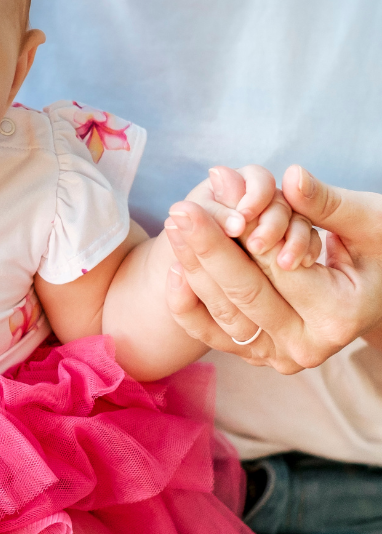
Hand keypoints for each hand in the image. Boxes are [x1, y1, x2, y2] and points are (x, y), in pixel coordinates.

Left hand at [163, 165, 381, 372]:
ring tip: (173, 226)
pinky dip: (187, 304)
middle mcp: (307, 346)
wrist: (379, 293)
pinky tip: (173, 266)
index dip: (244, 230)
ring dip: (191, 268)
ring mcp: (277, 357)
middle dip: (208, 247)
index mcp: (338, 316)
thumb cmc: (380, 250)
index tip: (215, 195)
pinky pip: (209, 333)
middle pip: (244, 293)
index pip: (277, 269)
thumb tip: (291, 176)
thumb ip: (326, 203)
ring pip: (221, 313)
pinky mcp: (255, 354)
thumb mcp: (369, 222)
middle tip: (180, 209)